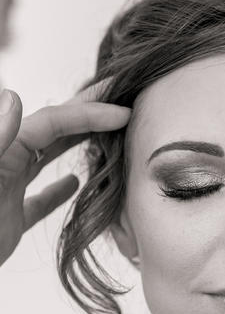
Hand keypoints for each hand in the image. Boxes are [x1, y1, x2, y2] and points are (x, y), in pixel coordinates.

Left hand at [0, 84, 130, 265]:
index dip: (89, 113)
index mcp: (2, 150)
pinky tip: (74, 183)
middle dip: (88, 116)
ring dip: (77, 146)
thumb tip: (15, 96)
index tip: (123, 113)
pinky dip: (59, 188)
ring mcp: (9, 188)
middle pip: (54, 131)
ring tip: (106, 138)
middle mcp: (7, 162)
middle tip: (119, 105)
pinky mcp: (11, 216)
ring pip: (48, 159)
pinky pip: (40, 198)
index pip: (53, 121)